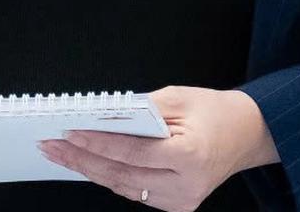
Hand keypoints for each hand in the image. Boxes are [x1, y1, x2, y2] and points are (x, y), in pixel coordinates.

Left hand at [36, 85, 275, 210]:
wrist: (247, 134)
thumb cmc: (215, 111)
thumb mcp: (178, 97)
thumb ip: (140, 109)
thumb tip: (102, 114)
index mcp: (190, 156)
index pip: (132, 153)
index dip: (97, 143)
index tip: (69, 132)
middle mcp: (186, 186)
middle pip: (122, 175)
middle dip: (82, 159)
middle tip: (52, 145)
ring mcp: (181, 201)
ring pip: (123, 187)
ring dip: (89, 169)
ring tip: (61, 154)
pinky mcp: (177, 205)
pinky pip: (134, 192)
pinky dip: (109, 176)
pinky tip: (87, 163)